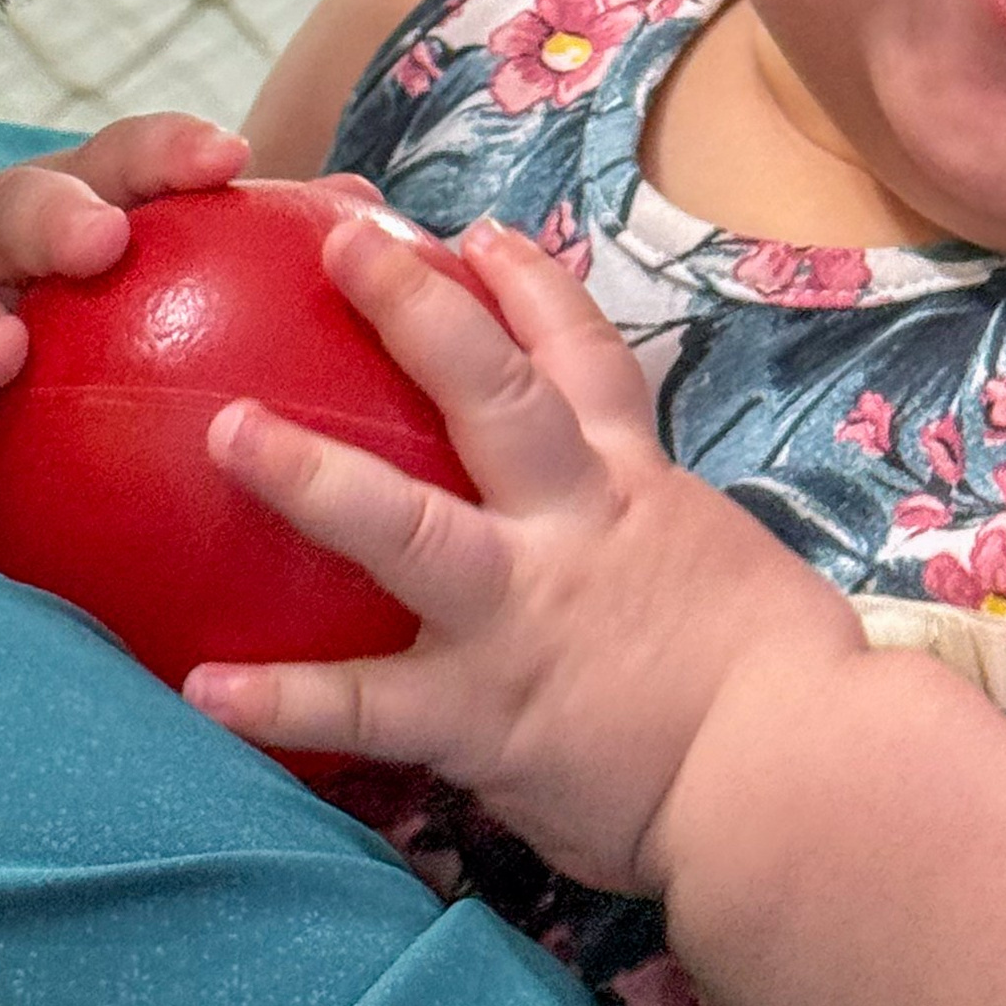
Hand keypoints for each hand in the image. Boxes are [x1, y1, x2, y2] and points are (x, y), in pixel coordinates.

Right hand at [0, 115, 260, 532]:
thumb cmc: (109, 336)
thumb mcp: (180, 288)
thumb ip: (261, 253)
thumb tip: (368, 209)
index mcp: (78, 208)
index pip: (126, 161)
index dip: (171, 149)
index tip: (229, 157)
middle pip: (15, 212)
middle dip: (54, 215)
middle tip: (100, 240)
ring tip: (1, 357)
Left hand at [183, 209, 865, 895]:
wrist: (800, 774)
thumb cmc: (795, 689)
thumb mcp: (737, 580)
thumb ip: (671, 557)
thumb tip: (649, 566)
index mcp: (635, 492)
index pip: (584, 361)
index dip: (532, 288)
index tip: (482, 232)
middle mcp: (572, 527)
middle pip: (490, 390)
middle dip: (417, 305)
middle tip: (344, 236)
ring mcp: (522, 612)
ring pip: (407, 523)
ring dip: (311, 474)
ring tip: (227, 431)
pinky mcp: (485, 715)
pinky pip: (367, 703)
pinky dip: (284, 698)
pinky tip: (205, 687)